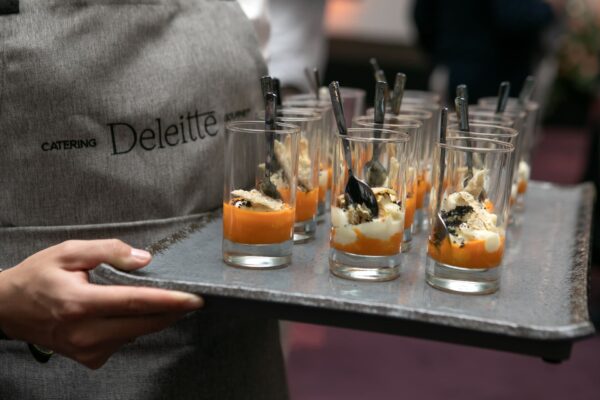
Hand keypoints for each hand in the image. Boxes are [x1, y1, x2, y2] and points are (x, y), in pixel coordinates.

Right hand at [0, 239, 203, 368]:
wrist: (8, 308)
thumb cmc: (39, 276)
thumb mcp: (69, 252)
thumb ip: (108, 251)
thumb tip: (144, 259)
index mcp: (80, 303)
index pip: (135, 303)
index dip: (169, 301)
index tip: (194, 299)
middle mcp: (85, 332)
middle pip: (143, 324)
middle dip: (172, 313)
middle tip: (191, 300)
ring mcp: (86, 349)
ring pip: (136, 334)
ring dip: (151, 319)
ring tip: (154, 301)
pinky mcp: (88, 358)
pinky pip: (123, 342)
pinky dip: (132, 328)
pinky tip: (123, 315)